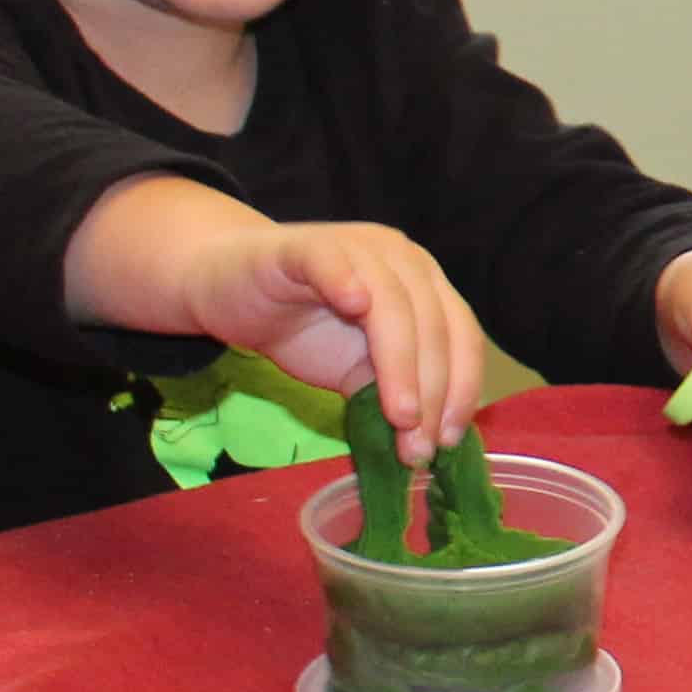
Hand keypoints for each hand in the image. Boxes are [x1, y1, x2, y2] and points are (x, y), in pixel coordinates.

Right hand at [183, 221, 485, 449]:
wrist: (229, 291)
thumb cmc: (300, 327)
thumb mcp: (355, 369)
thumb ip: (391, 391)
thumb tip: (425, 445)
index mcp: (424, 284)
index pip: (460, 333)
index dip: (462, 388)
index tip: (449, 441)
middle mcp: (401, 258)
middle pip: (432, 324)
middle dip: (432, 391)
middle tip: (419, 444)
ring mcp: (356, 247)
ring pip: (393, 303)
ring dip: (401, 364)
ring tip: (400, 416)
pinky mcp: (306, 246)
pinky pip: (332, 261)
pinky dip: (346, 282)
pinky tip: (353, 307)